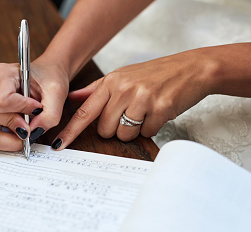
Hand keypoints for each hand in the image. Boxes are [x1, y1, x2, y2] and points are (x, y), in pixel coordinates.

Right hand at [0, 58, 69, 150]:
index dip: (21, 110)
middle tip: (29, 126)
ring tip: (25, 132)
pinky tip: (19, 133)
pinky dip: (5, 141)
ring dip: (7, 138)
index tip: (37, 109)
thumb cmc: (48, 80)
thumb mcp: (56, 93)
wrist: (47, 78)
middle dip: (10, 125)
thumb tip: (34, 132)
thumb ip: (49, 115)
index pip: (1, 100)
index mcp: (1, 73)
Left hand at [51, 50, 211, 148]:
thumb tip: (72, 98)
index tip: (59, 144)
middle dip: (115, 128)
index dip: (71, 130)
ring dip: (133, 130)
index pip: (85, 112)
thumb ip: (95, 89)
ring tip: (144, 112)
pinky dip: (151, 128)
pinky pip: (146, 133)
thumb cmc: (155, 74)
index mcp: (111, 82)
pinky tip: (157, 112)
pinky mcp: (160, 108)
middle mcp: (124, 89)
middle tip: (129, 114)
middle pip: (105, 129)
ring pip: (124, 134)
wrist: (192, 69)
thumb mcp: (122, 75)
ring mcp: (142, 99)